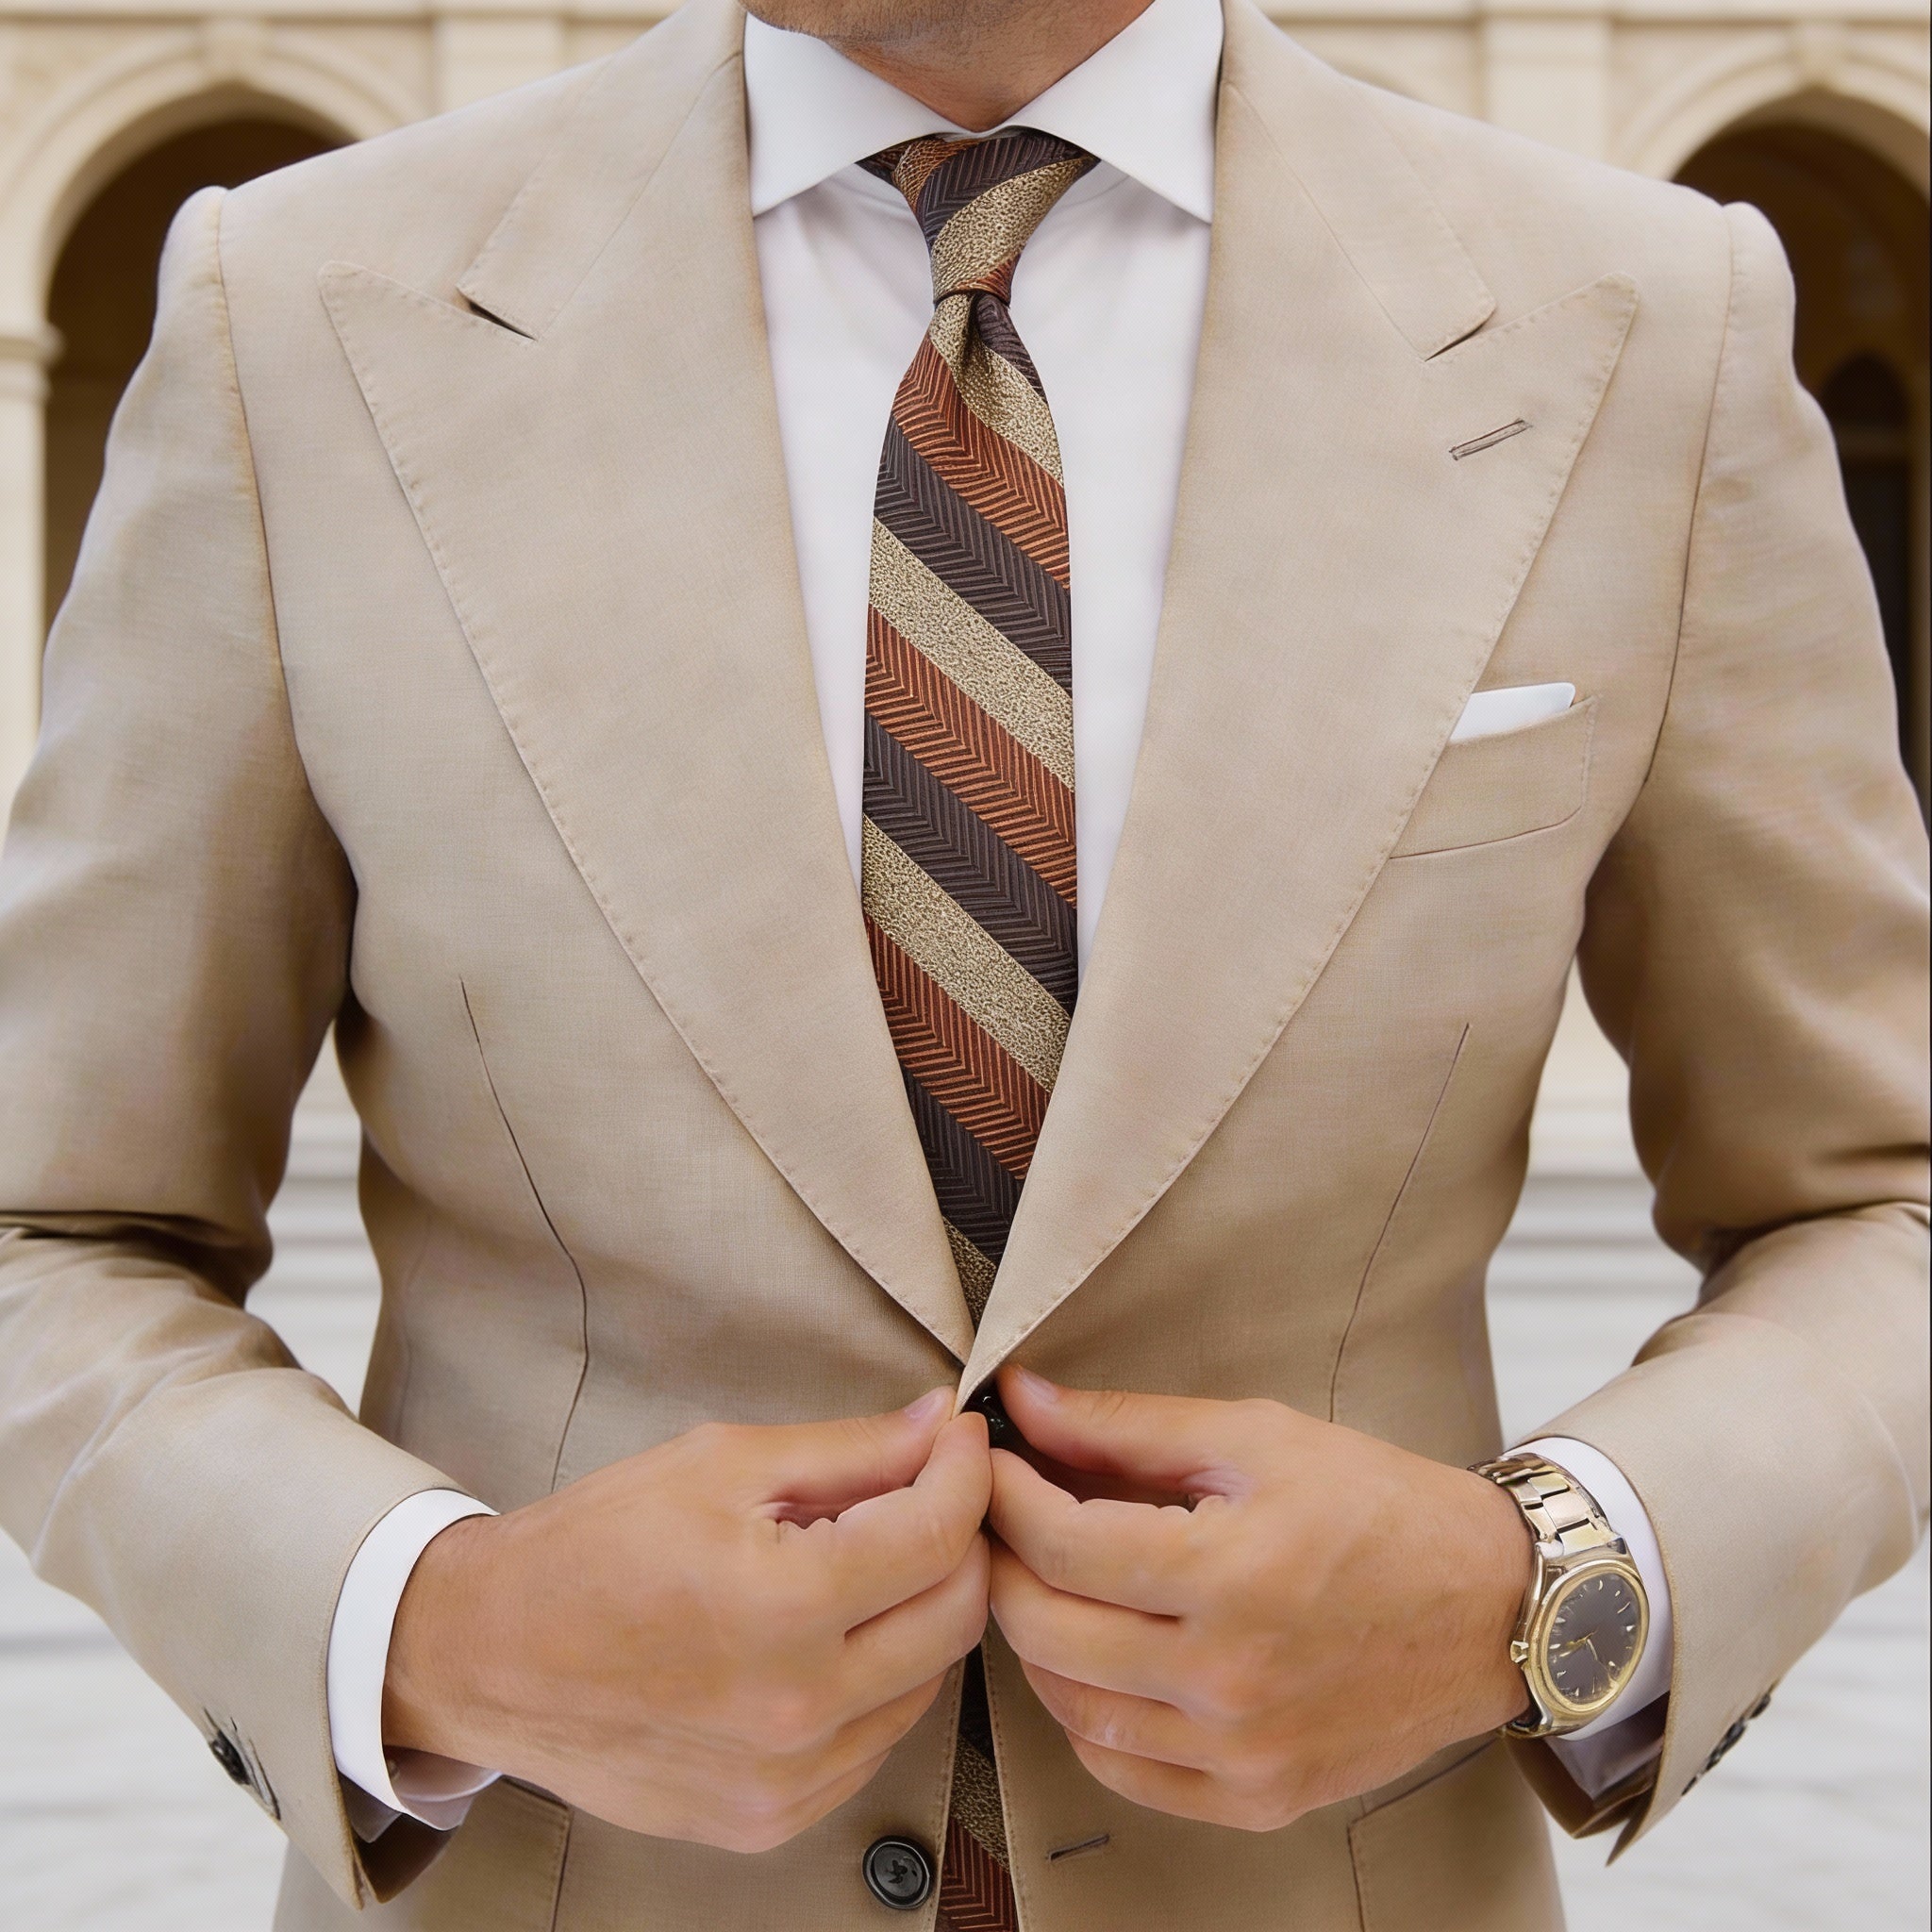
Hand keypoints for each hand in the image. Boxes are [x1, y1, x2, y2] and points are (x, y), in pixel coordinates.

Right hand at [384, 1391, 991, 1850]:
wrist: (489, 1655)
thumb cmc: (592, 1548)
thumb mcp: (721, 1465)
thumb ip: (849, 1450)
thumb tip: (940, 1426)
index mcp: (784, 1607)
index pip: (938, 1534)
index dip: (965, 1471)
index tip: (959, 1440)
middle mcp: (797, 1708)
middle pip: (956, 1615)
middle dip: (960, 1539)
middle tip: (926, 1492)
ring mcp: (786, 1779)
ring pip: (927, 1683)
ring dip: (921, 1612)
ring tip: (866, 1562)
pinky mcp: (770, 1819)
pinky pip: (874, 1742)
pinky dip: (877, 1681)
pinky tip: (830, 1635)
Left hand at [986, 1368, 1529, 1831]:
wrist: (1493, 1607)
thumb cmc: (1380, 1508)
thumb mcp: (1257, 1436)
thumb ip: (1127, 1425)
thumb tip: (1024, 1401)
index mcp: (1233, 1574)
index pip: (1062, 1545)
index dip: (1004, 1495)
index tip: (989, 1461)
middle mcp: (1231, 1678)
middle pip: (1047, 1631)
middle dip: (1002, 1562)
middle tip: (999, 1517)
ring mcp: (1243, 1752)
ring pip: (1070, 1709)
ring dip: (1034, 1640)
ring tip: (1044, 1581)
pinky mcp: (1258, 1797)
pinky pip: (1123, 1772)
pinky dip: (1086, 1716)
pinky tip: (1096, 1659)